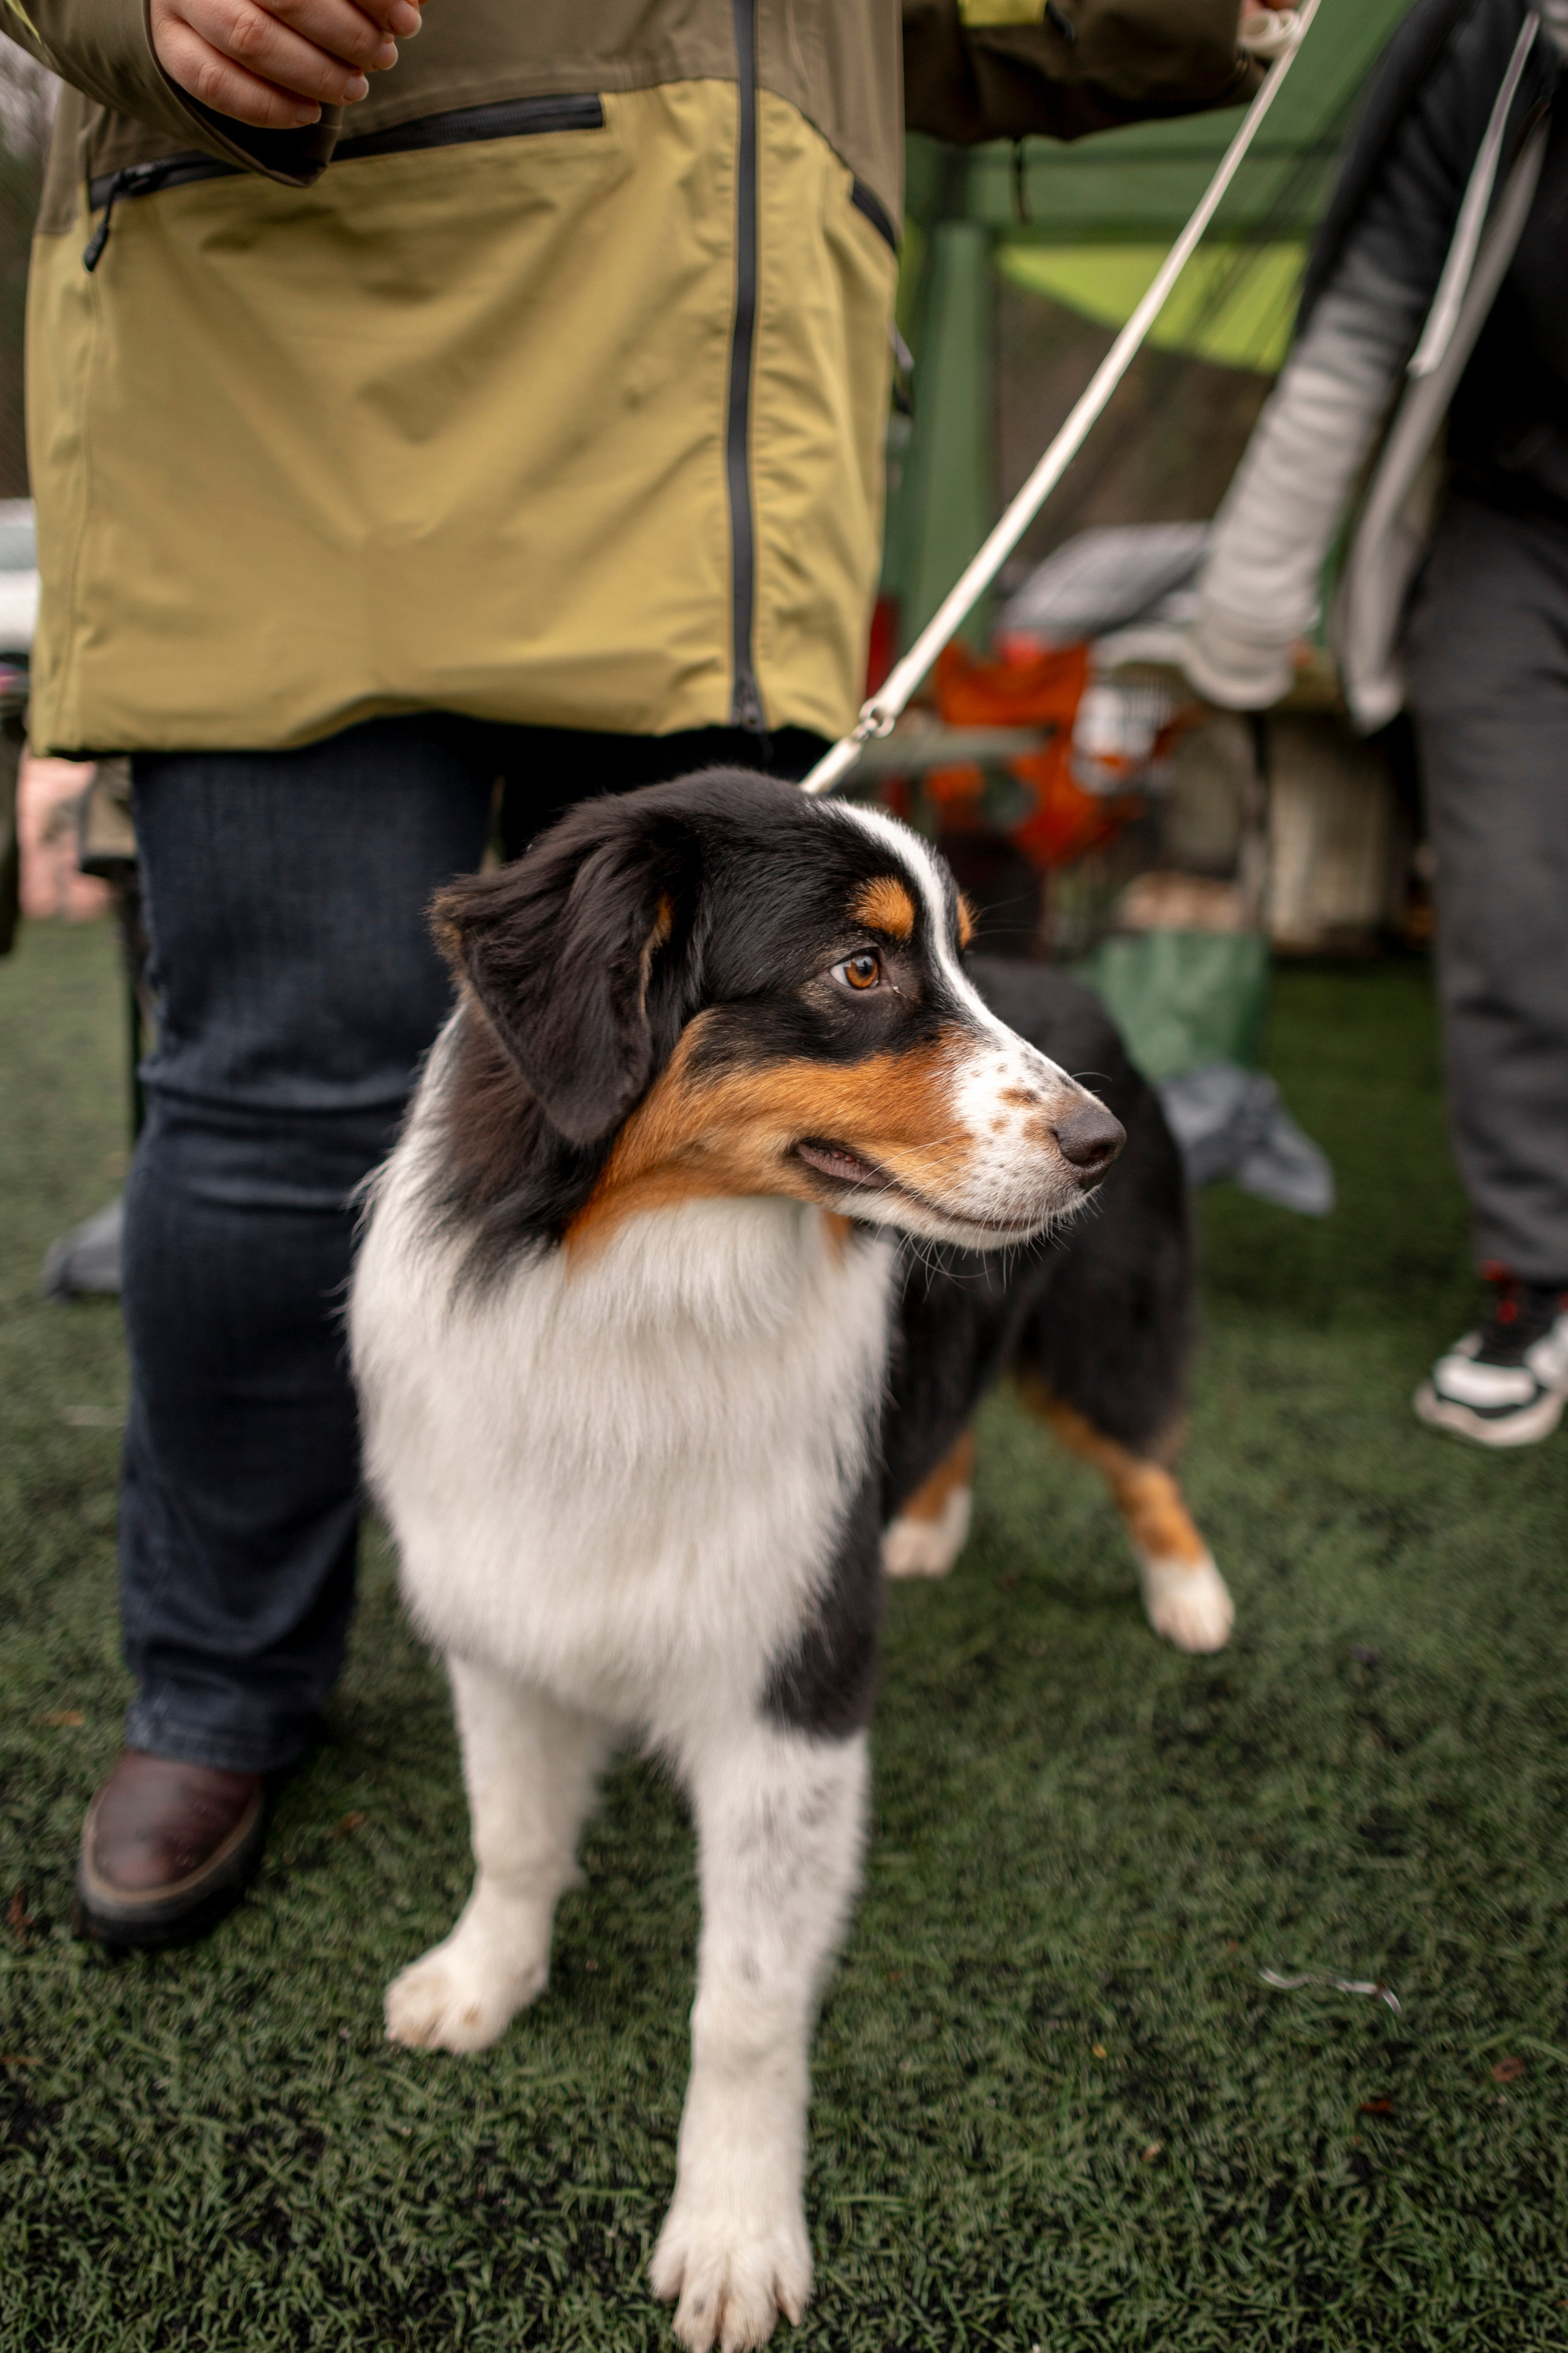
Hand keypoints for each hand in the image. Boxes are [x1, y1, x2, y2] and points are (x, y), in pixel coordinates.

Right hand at [150, 0, 424, 130]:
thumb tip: (413, 2)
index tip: (406, 19)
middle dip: (348, 35)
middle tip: (383, 57)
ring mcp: (183, 0)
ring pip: (251, 40)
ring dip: (316, 74)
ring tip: (355, 88)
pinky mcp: (171, 45)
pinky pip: (217, 85)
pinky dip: (270, 107)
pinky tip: (309, 114)